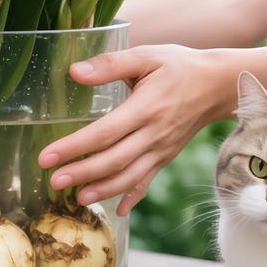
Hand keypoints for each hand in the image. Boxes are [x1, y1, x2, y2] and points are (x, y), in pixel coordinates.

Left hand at [37, 45, 232, 215]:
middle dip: (82, 173)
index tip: (47, 157)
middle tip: (53, 181)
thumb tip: (75, 72)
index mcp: (146, 108)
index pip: (105, 133)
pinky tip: (118, 211)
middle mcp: (154, 134)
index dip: (75, 147)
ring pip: (130, 177)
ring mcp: (162, 149)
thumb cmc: (178, 66)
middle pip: (114, 160)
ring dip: (103, 190)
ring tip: (77, 198)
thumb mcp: (146, 56)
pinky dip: (132, 197)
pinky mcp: (166, 156)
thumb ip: (110, 64)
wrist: (219, 84)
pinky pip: (148, 181)